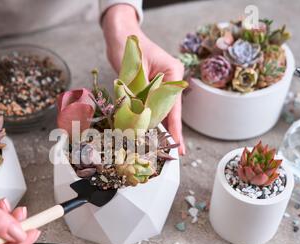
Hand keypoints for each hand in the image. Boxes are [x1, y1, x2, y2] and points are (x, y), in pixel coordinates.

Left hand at [102, 4, 185, 154]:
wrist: (121, 34)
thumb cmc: (128, 47)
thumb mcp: (134, 73)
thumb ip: (140, 96)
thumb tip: (142, 122)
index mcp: (173, 73)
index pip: (174, 107)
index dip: (175, 129)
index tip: (178, 147)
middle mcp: (171, 79)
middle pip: (170, 111)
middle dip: (167, 131)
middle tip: (170, 153)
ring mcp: (163, 83)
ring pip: (161, 110)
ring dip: (157, 127)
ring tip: (159, 147)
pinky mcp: (152, 86)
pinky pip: (152, 105)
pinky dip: (148, 117)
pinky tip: (147, 131)